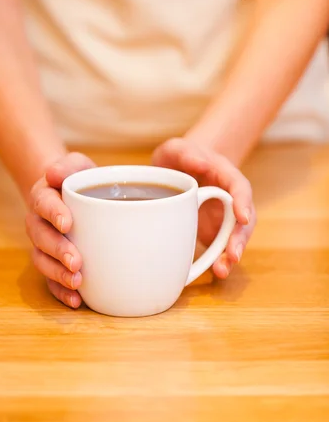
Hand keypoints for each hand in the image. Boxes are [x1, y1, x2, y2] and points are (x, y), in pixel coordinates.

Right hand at [25, 152, 94, 307]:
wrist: (70, 194)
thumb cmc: (77, 180)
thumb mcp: (76, 165)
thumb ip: (66, 167)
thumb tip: (54, 174)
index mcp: (43, 197)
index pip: (44, 204)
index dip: (54, 214)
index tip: (67, 224)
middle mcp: (38, 223)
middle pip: (41, 238)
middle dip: (57, 251)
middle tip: (76, 261)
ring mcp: (42, 245)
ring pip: (43, 261)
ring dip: (58, 274)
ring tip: (77, 283)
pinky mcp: (52, 262)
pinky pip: (51, 280)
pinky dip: (61, 291)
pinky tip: (77, 301)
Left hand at [152, 138, 255, 278]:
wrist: (178, 170)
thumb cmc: (179, 157)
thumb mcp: (177, 148)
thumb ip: (185, 153)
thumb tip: (199, 162)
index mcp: (224, 174)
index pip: (240, 186)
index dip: (242, 201)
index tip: (242, 216)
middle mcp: (230, 198)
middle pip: (243, 218)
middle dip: (239, 237)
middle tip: (233, 254)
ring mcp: (223, 217)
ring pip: (234, 237)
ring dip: (230, 255)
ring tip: (221, 270)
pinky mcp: (214, 231)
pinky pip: (220, 247)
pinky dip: (218, 260)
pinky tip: (214, 273)